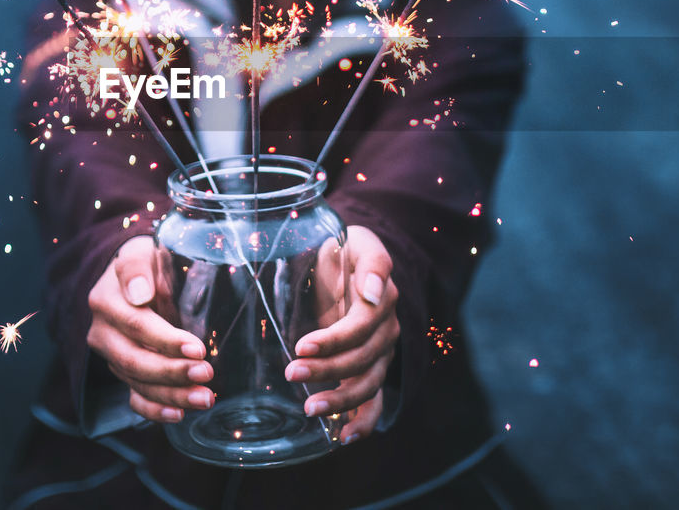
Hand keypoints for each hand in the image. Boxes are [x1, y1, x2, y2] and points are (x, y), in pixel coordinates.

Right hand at [86, 235, 214, 422]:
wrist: (135, 276)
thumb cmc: (145, 262)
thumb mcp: (141, 252)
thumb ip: (136, 268)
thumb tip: (138, 293)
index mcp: (106, 301)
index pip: (136, 325)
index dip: (166, 340)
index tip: (197, 348)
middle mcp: (103, 332)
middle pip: (135, 360)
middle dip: (172, 372)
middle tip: (206, 375)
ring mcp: (111, 356)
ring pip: (138, 383)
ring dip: (171, 395)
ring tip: (205, 398)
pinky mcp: (122, 372)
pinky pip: (134, 398)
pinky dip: (154, 410)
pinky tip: (178, 414)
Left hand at [284, 225, 399, 442]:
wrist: (344, 258)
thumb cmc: (345, 248)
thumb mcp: (358, 242)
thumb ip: (373, 263)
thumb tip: (374, 293)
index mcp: (382, 299)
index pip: (362, 326)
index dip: (334, 340)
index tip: (301, 346)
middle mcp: (386, 328)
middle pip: (363, 358)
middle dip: (327, 369)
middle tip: (291, 371)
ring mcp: (381, 352)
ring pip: (368, 382)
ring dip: (341, 400)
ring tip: (310, 408)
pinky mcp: (371, 367)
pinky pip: (375, 400)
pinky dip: (363, 421)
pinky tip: (343, 437)